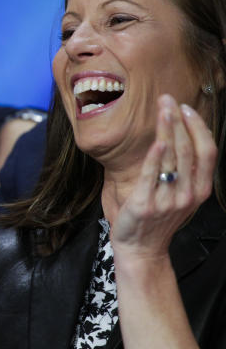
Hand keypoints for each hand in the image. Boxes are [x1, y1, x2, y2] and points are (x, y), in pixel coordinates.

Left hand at [110, 95, 214, 260]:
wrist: (141, 249)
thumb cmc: (156, 218)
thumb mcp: (176, 194)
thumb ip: (177, 170)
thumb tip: (168, 136)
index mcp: (199, 190)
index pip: (207, 152)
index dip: (199, 128)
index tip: (186, 108)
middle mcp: (188, 194)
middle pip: (189, 150)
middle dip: (180, 121)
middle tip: (168, 99)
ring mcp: (168, 200)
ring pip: (172, 159)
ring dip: (168, 130)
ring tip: (162, 110)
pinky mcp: (145, 204)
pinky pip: (151, 177)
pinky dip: (155, 158)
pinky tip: (156, 142)